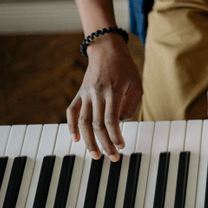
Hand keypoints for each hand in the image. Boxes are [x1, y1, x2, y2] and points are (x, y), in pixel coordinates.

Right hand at [67, 34, 142, 161]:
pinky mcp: (79, 93)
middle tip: (112, 157)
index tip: (121, 146)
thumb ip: (131, 105)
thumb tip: (121, 124)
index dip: (115, 136)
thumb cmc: (125, 68)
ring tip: (95, 155)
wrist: (106, 49)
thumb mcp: (137, 84)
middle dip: (105, 144)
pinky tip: (75, 139)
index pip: (112, 120)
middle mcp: (97, 94)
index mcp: (113, 91)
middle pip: (97, 125)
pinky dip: (71, 126)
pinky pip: (71, 111)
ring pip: (83, 122)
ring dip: (88, 141)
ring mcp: (86, 94)